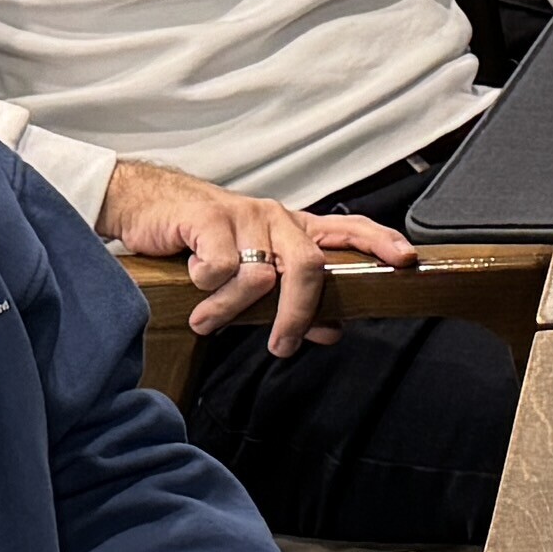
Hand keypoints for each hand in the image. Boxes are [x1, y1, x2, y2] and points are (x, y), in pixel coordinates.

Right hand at [95, 159, 414, 353]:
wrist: (146, 205)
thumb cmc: (203, 241)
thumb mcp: (252, 273)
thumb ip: (293, 301)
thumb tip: (331, 331)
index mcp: (293, 229)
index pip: (349, 229)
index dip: (380, 243)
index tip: (405, 260)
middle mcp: (276, 218)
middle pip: (310, 266)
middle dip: (298, 314)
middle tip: (280, 345)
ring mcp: (244, 215)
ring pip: (259, 276)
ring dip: (230, 309)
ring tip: (207, 319)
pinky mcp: (209, 217)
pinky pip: (221, 267)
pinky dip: (207, 286)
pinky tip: (194, 278)